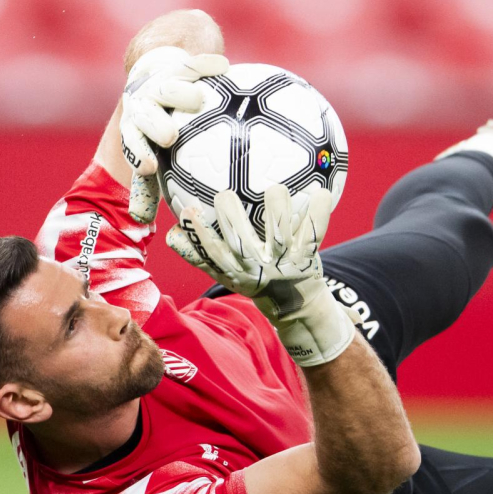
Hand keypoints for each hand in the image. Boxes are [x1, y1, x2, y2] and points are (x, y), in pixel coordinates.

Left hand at [121, 46, 228, 223]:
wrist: (158, 72)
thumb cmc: (165, 129)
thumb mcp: (158, 155)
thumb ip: (157, 186)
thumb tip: (161, 231)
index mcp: (137, 130)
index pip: (133, 142)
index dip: (138, 153)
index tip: (149, 166)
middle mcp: (144, 105)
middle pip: (144, 112)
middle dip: (154, 124)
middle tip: (171, 137)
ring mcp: (160, 82)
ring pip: (166, 86)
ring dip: (179, 93)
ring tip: (199, 99)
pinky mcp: (177, 63)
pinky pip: (192, 62)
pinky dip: (206, 64)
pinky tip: (224, 67)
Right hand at [167, 186, 355, 365]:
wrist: (296, 304)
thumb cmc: (255, 279)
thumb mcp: (225, 275)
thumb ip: (199, 256)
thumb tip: (171, 234)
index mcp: (236, 271)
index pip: (213, 253)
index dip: (199, 233)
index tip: (188, 209)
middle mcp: (259, 267)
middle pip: (242, 245)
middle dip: (231, 218)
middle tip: (224, 195)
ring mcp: (284, 263)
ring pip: (279, 235)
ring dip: (277, 210)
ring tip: (274, 189)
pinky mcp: (308, 257)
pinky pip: (315, 232)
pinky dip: (318, 212)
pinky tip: (321, 192)